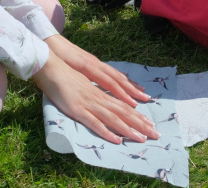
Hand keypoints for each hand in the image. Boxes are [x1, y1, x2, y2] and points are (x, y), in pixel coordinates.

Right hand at [32, 37, 156, 144]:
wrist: (52, 68)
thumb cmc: (64, 76)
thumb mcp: (82, 85)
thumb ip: (92, 93)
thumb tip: (100, 102)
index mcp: (100, 93)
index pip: (123, 105)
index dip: (137, 115)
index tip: (149, 123)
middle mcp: (98, 98)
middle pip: (123, 112)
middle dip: (140, 124)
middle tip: (155, 134)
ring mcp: (89, 104)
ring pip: (114, 118)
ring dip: (129, 129)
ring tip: (142, 139)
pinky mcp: (78, 110)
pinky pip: (95, 124)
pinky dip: (107, 133)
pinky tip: (117, 140)